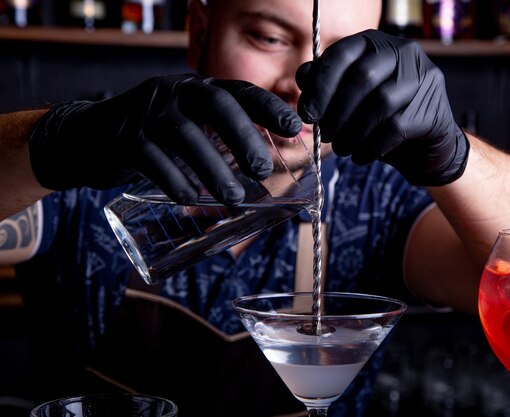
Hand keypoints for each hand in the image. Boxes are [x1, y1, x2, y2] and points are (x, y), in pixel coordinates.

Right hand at [29, 74, 300, 203]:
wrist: (90, 137)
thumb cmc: (154, 138)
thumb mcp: (188, 128)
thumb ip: (218, 141)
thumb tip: (264, 172)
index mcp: (196, 90)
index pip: (238, 91)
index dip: (268, 107)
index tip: (293, 128)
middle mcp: (174, 93)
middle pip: (215, 105)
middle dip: (243, 136)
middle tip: (262, 169)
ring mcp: (146, 113)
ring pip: (185, 136)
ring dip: (213, 169)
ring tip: (234, 197)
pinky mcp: (123, 138)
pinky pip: (153, 160)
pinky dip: (175, 181)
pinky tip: (191, 199)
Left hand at [296, 29, 467, 185]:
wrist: (423, 148)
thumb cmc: (380, 120)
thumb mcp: (350, 101)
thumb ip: (326, 85)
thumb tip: (304, 77)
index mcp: (377, 44)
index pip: (343, 53)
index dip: (320, 84)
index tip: (308, 114)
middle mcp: (404, 53)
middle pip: (362, 77)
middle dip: (336, 112)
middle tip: (325, 135)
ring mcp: (422, 80)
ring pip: (380, 103)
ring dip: (353, 132)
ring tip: (341, 149)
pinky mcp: (430, 109)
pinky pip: (394, 128)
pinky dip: (371, 147)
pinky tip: (360, 157)